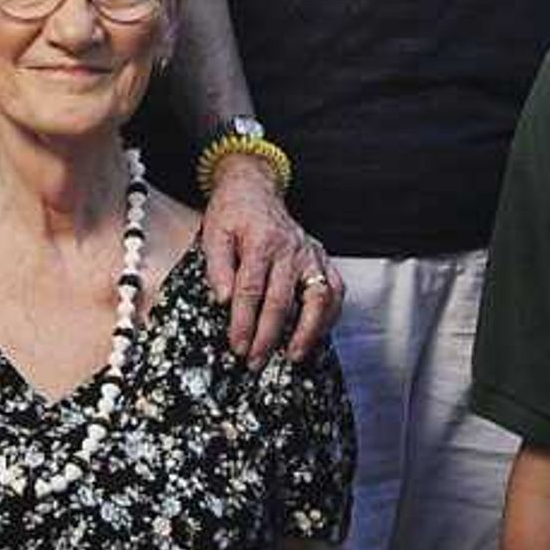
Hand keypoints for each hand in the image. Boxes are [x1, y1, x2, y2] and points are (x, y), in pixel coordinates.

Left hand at [197, 157, 337, 364]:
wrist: (254, 189)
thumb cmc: (233, 213)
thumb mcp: (213, 233)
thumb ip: (217, 267)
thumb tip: (222, 299)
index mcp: (261, 242)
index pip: (251, 290)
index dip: (244, 322)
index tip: (237, 345)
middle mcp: (291, 250)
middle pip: (282, 301)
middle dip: (269, 336)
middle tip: (256, 359)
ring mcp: (311, 255)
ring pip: (318, 298)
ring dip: (308, 331)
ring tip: (294, 355)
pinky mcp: (322, 259)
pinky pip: (335, 290)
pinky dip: (330, 315)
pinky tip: (318, 334)